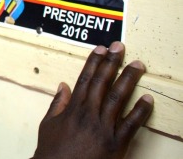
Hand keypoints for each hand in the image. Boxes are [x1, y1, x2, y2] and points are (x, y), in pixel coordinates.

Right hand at [33, 41, 153, 158]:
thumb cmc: (52, 152)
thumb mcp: (48, 125)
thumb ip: (56, 104)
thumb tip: (63, 85)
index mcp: (72, 109)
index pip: (85, 79)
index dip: (94, 62)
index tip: (101, 49)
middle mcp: (88, 114)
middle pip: (102, 83)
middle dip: (111, 63)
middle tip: (120, 47)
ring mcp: (103, 128)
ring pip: (118, 98)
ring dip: (128, 79)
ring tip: (137, 65)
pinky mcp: (116, 143)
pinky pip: (131, 124)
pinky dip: (140, 110)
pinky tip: (147, 98)